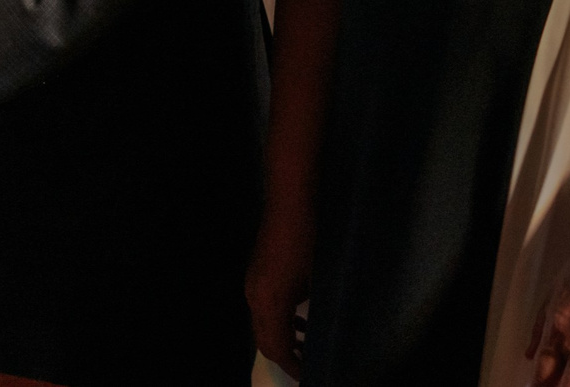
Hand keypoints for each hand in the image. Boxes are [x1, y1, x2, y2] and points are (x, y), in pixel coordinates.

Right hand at [245, 207, 314, 376]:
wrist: (291, 200)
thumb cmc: (310, 239)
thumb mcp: (317, 280)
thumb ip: (312, 312)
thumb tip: (316, 335)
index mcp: (269, 302)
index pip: (276, 347)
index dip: (293, 365)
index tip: (310, 374)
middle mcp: (254, 296)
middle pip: (264, 340)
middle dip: (284, 356)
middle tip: (308, 364)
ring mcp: (252, 284)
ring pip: (261, 325)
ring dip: (281, 339)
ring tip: (306, 345)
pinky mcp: (255, 274)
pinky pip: (262, 309)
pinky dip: (277, 321)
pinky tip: (298, 319)